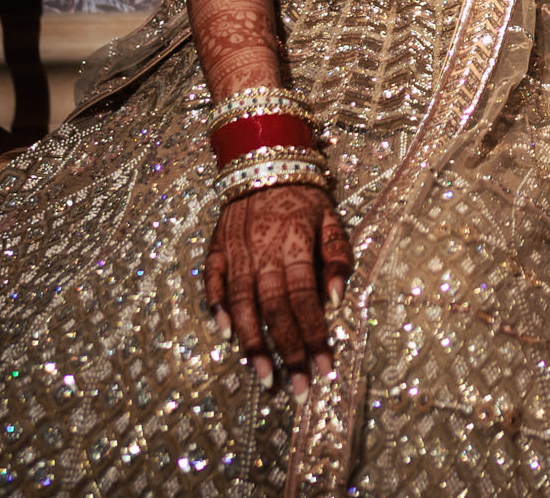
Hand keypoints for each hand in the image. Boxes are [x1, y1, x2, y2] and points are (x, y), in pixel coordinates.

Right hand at [205, 184, 352, 396]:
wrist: (264, 159)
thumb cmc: (304, 194)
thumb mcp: (331, 218)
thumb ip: (336, 257)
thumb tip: (338, 298)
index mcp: (293, 247)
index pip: (305, 302)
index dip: (315, 337)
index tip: (325, 369)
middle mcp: (262, 255)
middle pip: (275, 312)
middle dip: (288, 353)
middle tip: (299, 389)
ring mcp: (235, 253)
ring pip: (243, 306)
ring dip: (253, 344)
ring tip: (265, 377)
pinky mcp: (216, 249)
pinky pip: (212, 282)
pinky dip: (217, 307)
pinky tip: (226, 333)